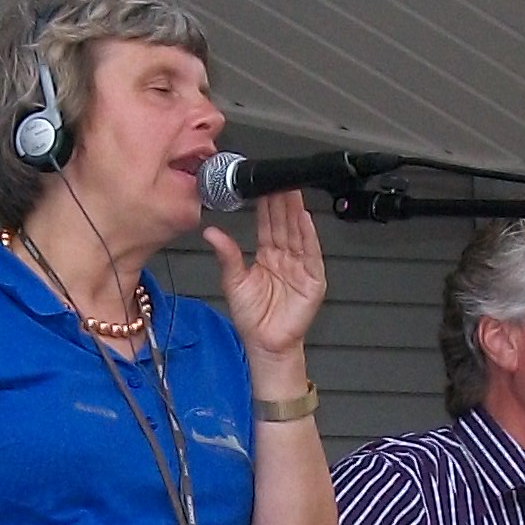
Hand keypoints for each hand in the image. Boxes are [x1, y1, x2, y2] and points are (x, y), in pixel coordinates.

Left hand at [201, 190, 326, 371]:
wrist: (265, 345)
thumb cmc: (252, 318)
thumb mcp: (234, 281)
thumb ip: (227, 255)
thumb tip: (211, 232)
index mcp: (267, 256)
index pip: (268, 224)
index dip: (266, 205)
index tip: (261, 186)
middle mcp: (285, 258)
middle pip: (284, 224)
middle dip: (282, 202)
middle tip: (278, 179)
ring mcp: (301, 267)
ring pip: (298, 234)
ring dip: (295, 212)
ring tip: (292, 191)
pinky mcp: (313, 280)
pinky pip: (311, 254)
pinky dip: (309, 236)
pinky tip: (305, 219)